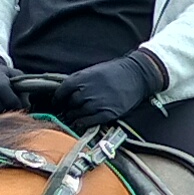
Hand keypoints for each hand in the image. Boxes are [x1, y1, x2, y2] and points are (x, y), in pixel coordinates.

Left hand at [41, 53, 156, 131]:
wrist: (136, 75)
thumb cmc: (114, 72)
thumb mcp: (93, 71)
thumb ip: (79, 80)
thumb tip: (65, 91)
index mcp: (83, 79)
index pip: (62, 90)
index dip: (58, 97)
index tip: (57, 101)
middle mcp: (88, 92)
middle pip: (70, 103)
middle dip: (67, 107)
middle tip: (67, 109)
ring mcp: (97, 104)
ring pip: (77, 114)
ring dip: (74, 116)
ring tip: (74, 116)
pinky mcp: (107, 114)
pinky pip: (89, 122)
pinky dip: (83, 123)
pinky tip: (82, 121)